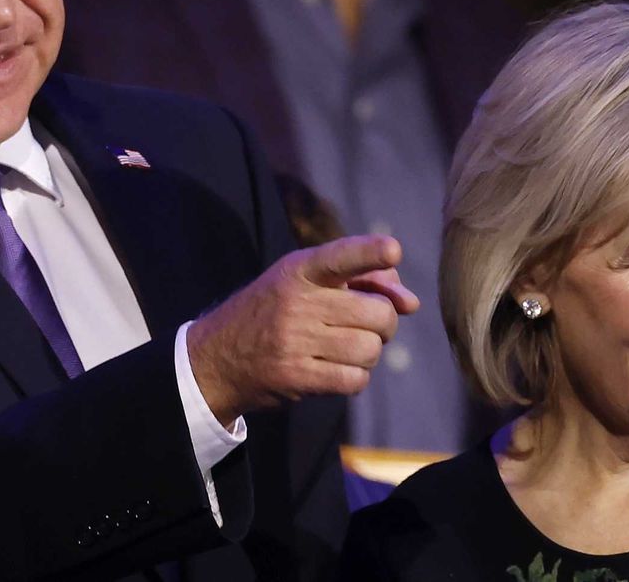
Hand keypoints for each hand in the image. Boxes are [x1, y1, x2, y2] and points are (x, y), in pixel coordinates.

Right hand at [187, 235, 417, 425]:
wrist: (217, 357)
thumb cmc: (274, 311)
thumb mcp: (304, 281)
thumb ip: (361, 278)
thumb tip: (410, 302)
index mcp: (299, 269)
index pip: (340, 256)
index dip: (370, 251)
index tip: (393, 249)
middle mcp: (297, 302)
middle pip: (377, 313)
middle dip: (383, 322)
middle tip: (366, 324)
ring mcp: (295, 341)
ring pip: (370, 349)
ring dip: (369, 352)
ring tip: (346, 347)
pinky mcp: (296, 377)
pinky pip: (355, 379)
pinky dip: (356, 377)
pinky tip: (338, 368)